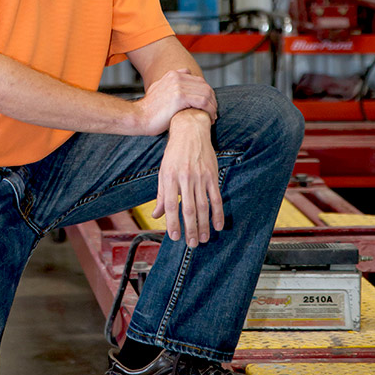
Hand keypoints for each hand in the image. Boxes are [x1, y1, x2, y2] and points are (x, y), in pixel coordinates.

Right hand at [135, 69, 216, 135]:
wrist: (139, 117)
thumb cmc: (149, 109)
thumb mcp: (158, 89)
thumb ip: (170, 83)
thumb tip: (180, 79)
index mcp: (173, 74)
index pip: (198, 80)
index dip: (206, 92)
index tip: (208, 104)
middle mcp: (177, 77)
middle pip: (204, 86)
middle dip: (212, 99)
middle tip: (213, 111)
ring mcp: (178, 86)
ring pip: (206, 93)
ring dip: (213, 106)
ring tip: (213, 116)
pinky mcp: (180, 97)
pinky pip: (203, 102)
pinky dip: (210, 110)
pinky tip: (210, 118)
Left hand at [151, 110, 223, 245]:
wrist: (190, 130)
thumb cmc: (174, 153)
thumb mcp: (163, 172)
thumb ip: (161, 195)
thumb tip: (156, 215)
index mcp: (169, 177)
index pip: (171, 205)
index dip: (173, 223)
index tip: (175, 237)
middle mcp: (185, 178)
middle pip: (188, 209)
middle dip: (190, 229)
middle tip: (191, 244)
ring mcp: (200, 176)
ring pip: (203, 206)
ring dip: (204, 225)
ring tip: (203, 239)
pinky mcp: (212, 175)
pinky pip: (216, 197)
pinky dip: (218, 213)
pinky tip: (217, 225)